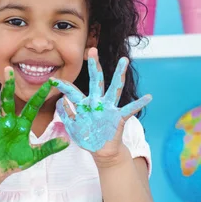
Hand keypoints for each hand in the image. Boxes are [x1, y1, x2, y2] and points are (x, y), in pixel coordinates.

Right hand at [0, 67, 68, 182]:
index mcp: (22, 124)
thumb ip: (49, 147)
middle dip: (8, 85)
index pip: (32, 106)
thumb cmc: (16, 160)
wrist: (0, 170)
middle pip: (8, 100)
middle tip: (9, 69)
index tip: (50, 81)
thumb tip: (67, 141)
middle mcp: (8, 121)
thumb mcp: (35, 155)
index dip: (40, 95)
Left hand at [51, 48, 151, 164]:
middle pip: (95, 81)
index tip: (52, 79)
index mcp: (85, 105)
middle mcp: (97, 103)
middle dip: (94, 66)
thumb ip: (66, 115)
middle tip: (92, 50)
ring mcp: (108, 109)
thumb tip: (60, 101)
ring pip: (114, 89)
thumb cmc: (87, 138)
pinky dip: (138, 104)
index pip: (73, 92)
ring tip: (124, 61)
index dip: (63, 86)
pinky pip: (129, 110)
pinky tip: (148, 97)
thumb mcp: (73, 128)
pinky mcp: (118, 118)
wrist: (102, 151)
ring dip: (119, 75)